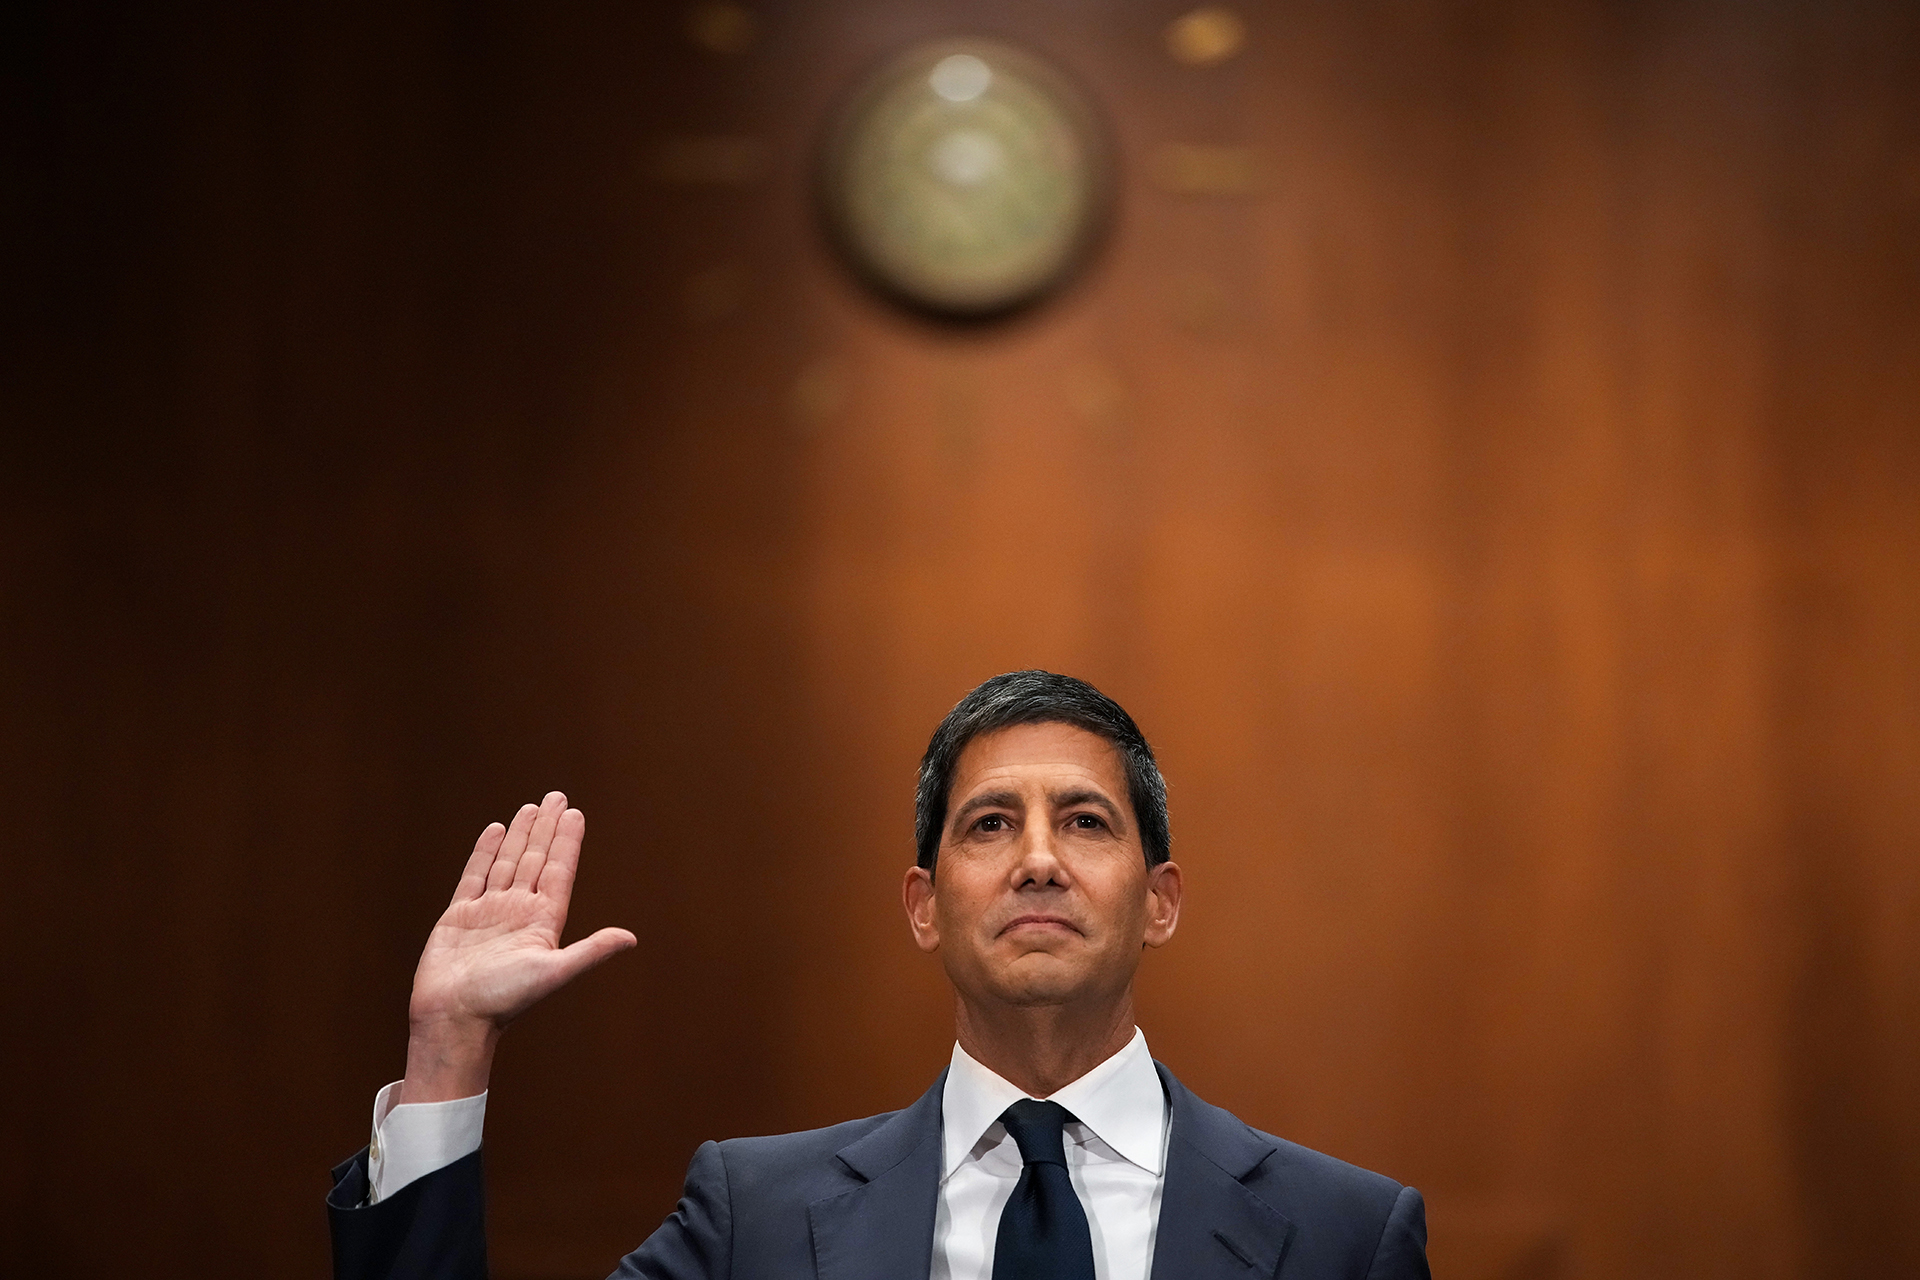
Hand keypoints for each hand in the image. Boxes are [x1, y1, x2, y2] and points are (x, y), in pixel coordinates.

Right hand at [400, 791, 635, 1102]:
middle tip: (557, 796)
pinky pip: (474, 875)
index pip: (559, 871)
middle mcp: (518, 912)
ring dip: (519, 835)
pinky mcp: (459, 916)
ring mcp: (489, 912)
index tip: (575, 814)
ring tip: (530, 807)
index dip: (566, 842)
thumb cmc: (503, 1001)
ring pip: (507, 863)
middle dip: (546, 828)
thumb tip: (631, 938)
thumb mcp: (552, 973)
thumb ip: (590, 952)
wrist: (453, 1020)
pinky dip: (484, 852)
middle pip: (535, 860)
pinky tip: (495, 830)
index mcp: (543, 922)